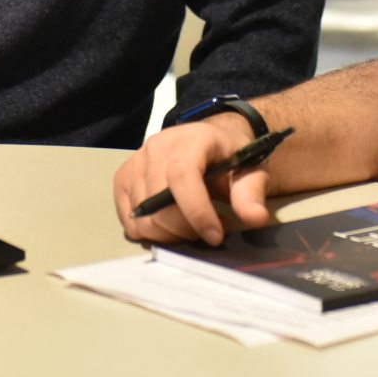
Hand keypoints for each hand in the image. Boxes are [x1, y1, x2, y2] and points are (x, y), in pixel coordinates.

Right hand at [114, 115, 268, 246]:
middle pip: (159, 204)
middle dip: (187, 229)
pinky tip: (171, 225)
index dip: (196, 211)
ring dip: (170, 234)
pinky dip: (151, 233)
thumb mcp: (249, 168)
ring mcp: (135, 164)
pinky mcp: (122, 180)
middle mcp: (156, 148)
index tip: (215, 236)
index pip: (182, 175)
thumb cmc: (228, 156)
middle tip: (209, 232)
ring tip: (192, 226)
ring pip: (143, 218)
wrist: (206, 141)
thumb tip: (255, 217)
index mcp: (190, 140)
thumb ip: (251, 191)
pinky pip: (130, 222)